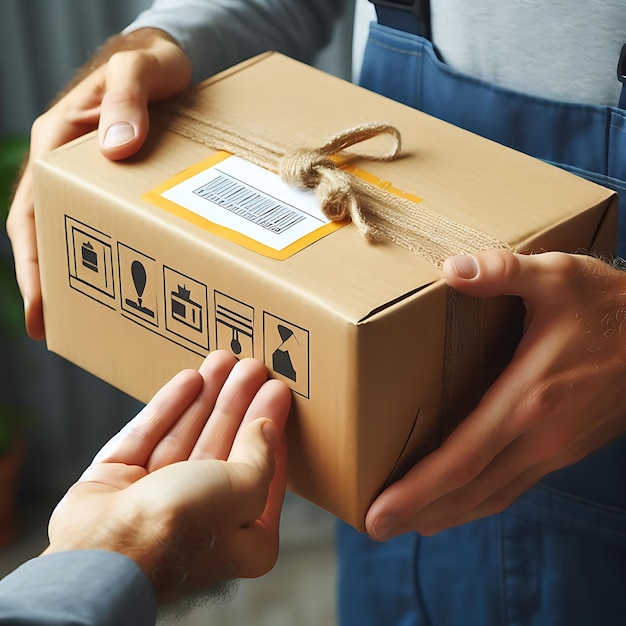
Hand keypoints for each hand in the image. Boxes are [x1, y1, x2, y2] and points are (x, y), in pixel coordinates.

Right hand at [6, 28, 191, 339]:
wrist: (168, 59)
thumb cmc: (150, 63)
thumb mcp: (139, 72)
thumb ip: (127, 100)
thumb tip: (117, 147)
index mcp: (58, 141)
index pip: (32, 210)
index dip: (33, 260)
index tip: (38, 304)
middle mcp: (66, 163)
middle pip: (44, 230)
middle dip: (44, 280)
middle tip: (49, 328)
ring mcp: (90, 175)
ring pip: (69, 229)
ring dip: (69, 270)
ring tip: (81, 316)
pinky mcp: (116, 182)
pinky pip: (100, 220)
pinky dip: (99, 249)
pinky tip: (115, 275)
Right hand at [43, 351, 291, 603]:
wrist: (104, 551)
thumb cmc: (181, 530)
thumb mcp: (241, 490)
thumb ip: (259, 457)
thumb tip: (266, 428)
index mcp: (239, 537)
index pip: (262, 471)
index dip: (270, 426)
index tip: (278, 392)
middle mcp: (200, 518)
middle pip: (224, 447)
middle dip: (238, 403)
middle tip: (251, 367)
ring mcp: (156, 499)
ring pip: (188, 436)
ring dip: (207, 396)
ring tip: (223, 360)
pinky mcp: (121, 480)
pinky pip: (151, 436)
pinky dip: (170, 407)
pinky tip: (189, 379)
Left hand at [366, 249, 625, 538]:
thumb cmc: (609, 306)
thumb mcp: (557, 275)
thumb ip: (503, 271)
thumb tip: (451, 269)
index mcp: (528, 398)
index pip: (461, 458)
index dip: (417, 489)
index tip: (378, 511)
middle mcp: (539, 436)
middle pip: (467, 489)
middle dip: (418, 511)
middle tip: (374, 526)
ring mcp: (553, 449)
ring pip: (490, 496)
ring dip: (446, 513)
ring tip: (407, 523)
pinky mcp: (562, 450)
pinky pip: (511, 487)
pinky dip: (478, 503)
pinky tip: (459, 503)